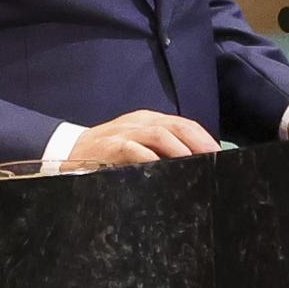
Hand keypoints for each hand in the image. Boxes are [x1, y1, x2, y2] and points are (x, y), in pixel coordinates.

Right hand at [69, 110, 220, 165]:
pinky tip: (163, 168)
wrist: (69, 151)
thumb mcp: (135, 144)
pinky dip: (150, 158)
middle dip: (199, 142)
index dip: (203, 138)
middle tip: (215, 159)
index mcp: (148, 120)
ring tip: (197, 163)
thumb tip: (192, 164)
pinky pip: (133, 150)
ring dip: (180, 149)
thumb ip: (160, 149)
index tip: (220, 154)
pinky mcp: (111, 147)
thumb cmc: (107, 152)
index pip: (183, 124)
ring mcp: (124, 133)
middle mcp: (139, 122)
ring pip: (159, 134)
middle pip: (177, 126)